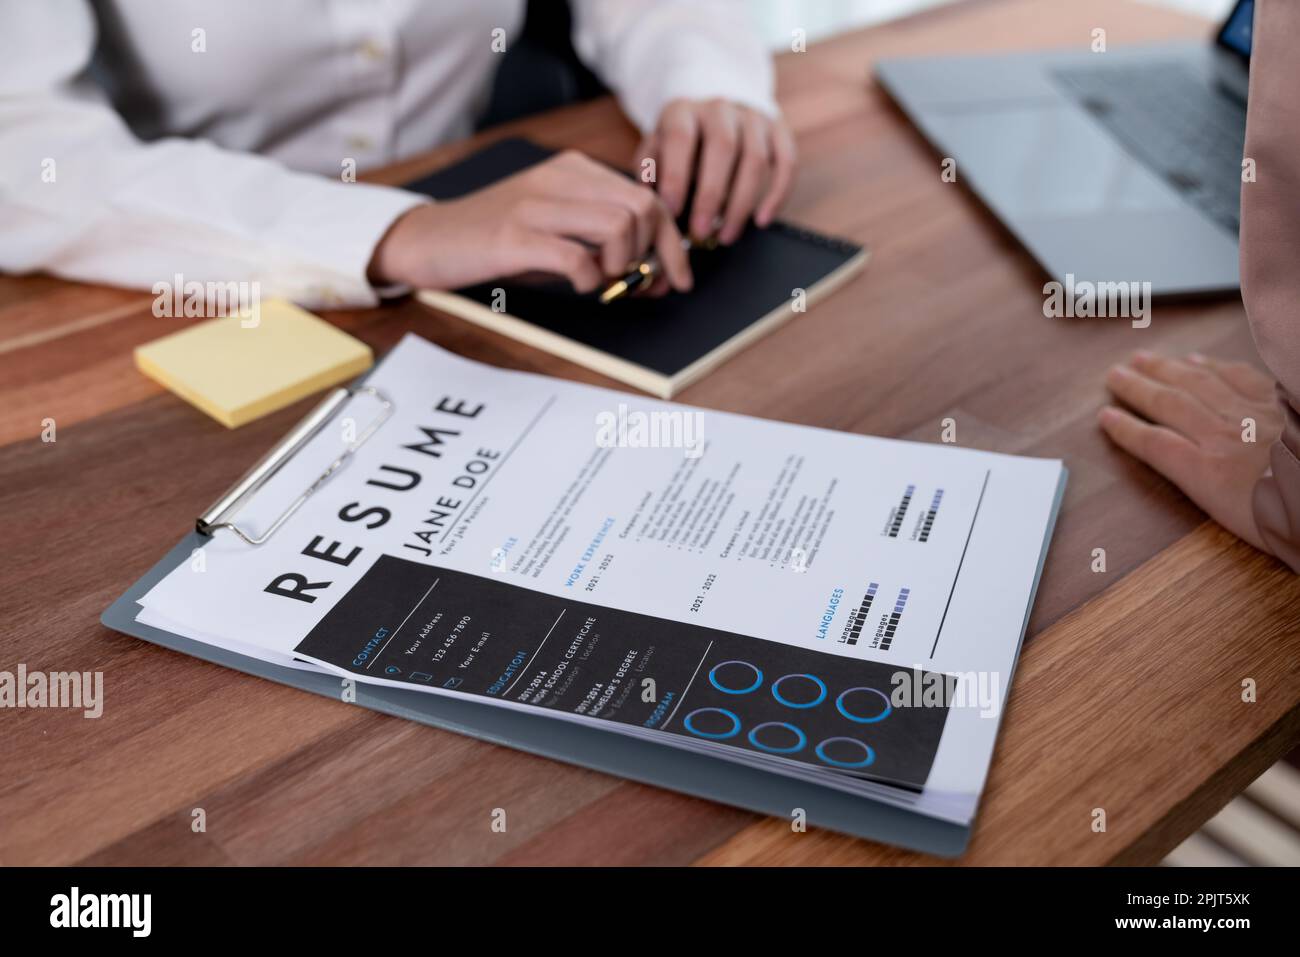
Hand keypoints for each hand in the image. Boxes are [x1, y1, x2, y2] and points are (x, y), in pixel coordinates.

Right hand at [368, 150, 691, 293]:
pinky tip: (575, 285)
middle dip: (652, 255)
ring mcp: (536, 204)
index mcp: (574, 171)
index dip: (671, 243)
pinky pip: (577, 257)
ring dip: (621, 265)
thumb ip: (602, 243)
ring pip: (619, 226)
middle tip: (633, 284)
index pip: (648, 197)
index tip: (675, 278)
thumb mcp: (556, 231)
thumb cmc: (496, 242)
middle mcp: (560, 177)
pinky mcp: (514, 236)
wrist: (428, 240)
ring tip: (599, 281)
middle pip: (643, 208)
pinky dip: (588, 279)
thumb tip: (656, 275)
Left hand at [638, 98, 796, 245]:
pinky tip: (762, 221)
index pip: (681, 138)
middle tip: (701, 232)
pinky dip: (777, 195)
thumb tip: (651, 203)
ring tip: (726, 236)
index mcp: (683, 111)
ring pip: (755, 159)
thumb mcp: (656, 149)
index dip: (676, 175)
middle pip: (723, 148)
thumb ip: (650, 172)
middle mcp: (720, 108)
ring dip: (741, 204)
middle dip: (711, 196)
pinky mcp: (779, 131)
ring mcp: (753, 118)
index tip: (672, 211)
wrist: (714, 112)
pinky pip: (786, 162)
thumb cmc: (680, 144)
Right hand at [1099, 351, 1282, 550]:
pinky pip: (1242, 377)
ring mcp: (1255, 415)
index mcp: (1211, 474)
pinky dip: (1216, 367)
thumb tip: (1201, 473)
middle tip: (1115, 374)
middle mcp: (1225, 438)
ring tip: (1145, 358)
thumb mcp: (1255, 526)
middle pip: (1171, 405)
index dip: (1126, 430)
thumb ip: (1222, 495)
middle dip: (1139, 388)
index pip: (1155, 445)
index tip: (1104, 417)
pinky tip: (1201, 361)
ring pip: (1201, 384)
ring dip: (1169, 369)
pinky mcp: (1283, 402)